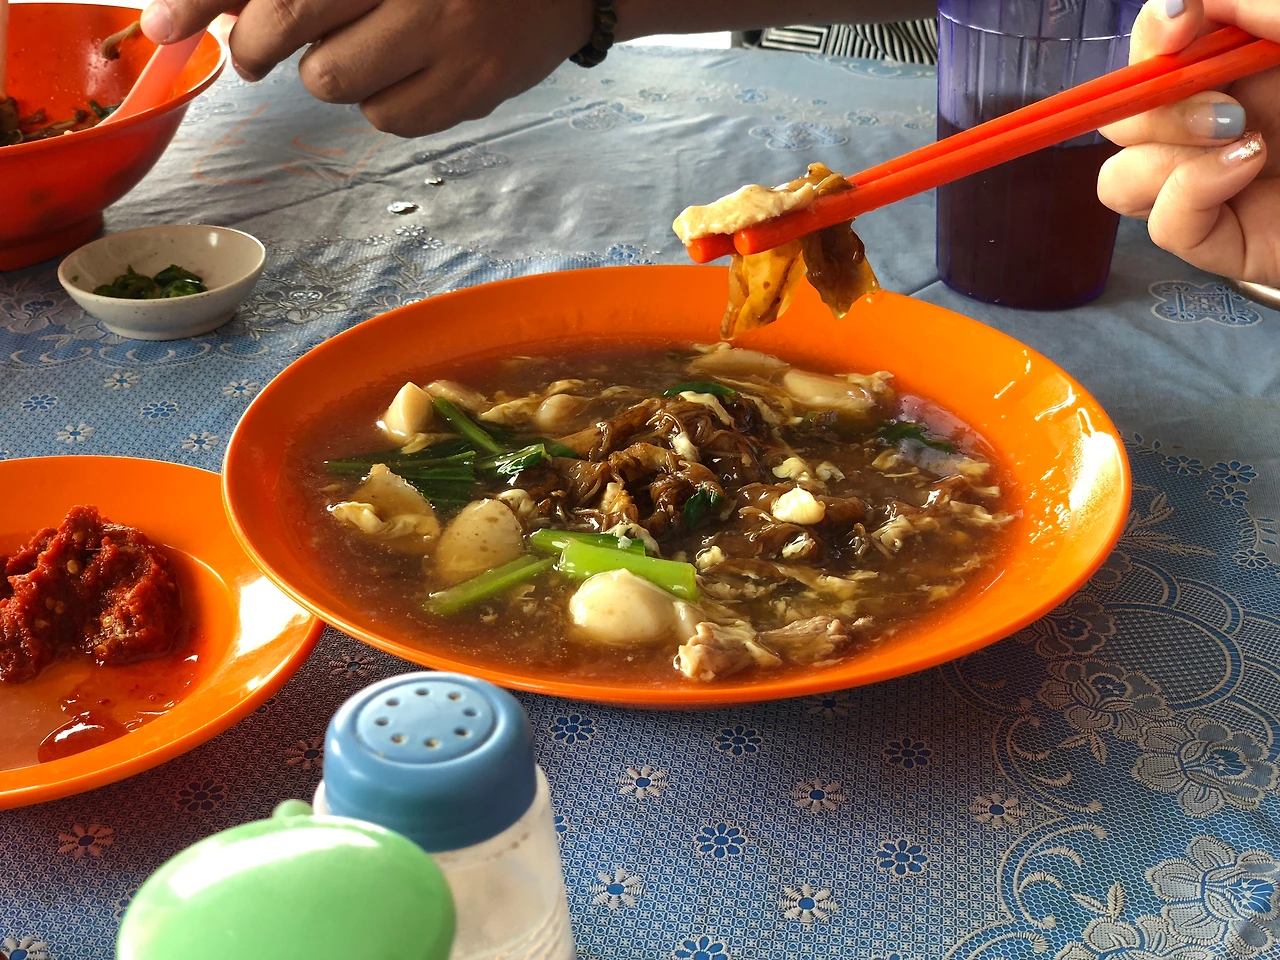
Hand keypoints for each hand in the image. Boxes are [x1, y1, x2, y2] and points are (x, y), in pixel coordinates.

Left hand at [140, 0, 594, 136]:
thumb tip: (224, 11)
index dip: (206, 0)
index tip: (164, 26)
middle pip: (291, 22)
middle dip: (257, 44)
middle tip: (258, 51)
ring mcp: (451, 36)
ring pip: (334, 82)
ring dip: (329, 72)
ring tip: (362, 51)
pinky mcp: (476, 89)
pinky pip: (391, 120)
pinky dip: (386, 104)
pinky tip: (409, 74)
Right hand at [1097, 0, 1279, 283]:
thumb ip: (1255, 6)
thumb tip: (1176, 6)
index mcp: (1248, 65)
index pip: (1159, 48)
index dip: (1152, 35)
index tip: (1180, 28)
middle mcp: (1224, 123)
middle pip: (1124, 117)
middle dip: (1153, 106)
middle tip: (1225, 104)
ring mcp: (1221, 185)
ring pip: (1123, 177)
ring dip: (1165, 153)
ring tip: (1244, 140)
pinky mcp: (1228, 241)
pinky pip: (1163, 224)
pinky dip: (1190, 193)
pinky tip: (1248, 172)